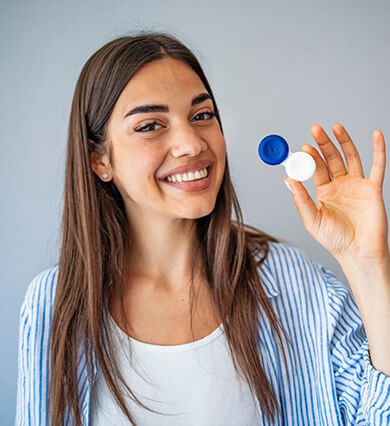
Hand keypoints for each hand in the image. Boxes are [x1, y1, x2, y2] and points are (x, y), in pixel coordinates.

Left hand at [285, 123, 388, 264]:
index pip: (316, 169)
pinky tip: (375, 135)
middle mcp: (339, 185)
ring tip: (335, 127)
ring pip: (351, 157)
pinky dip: (378, 150)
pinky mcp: (373, 189)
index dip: (310, 157)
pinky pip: (378, 166)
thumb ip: (301, 200)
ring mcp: (356, 185)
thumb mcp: (312, 220)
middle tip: (316, 129)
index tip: (303, 147)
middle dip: (324, 144)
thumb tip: (288, 180)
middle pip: (331, 159)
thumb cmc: (335, 240)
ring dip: (344, 141)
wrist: (358, 252)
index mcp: (323, 192)